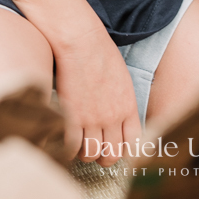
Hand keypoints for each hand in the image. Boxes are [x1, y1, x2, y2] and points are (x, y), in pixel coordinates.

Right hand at [53, 21, 140, 163]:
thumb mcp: (122, 78)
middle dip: (103, 157)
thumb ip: (123, 102)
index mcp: (128, 106)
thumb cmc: (100, 52)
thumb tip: (118, 120)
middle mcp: (113, 117)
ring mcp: (92, 119)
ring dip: (84, 153)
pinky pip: (71, 147)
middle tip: (95, 150)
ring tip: (79, 145)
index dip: (123, 150)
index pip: (133, 143)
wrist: (81, 40)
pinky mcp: (72, 117)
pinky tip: (65, 141)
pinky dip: (68, 149)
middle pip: (111, 155)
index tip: (115, 148)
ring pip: (90, 154)